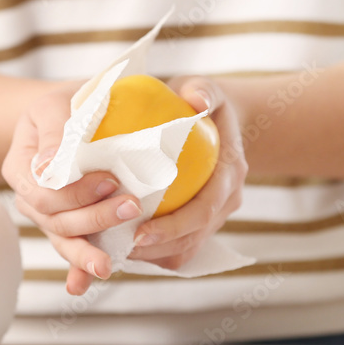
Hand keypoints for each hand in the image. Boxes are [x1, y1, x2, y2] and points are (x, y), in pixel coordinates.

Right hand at [1, 83, 142, 295]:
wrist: (79, 113)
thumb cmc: (69, 103)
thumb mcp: (55, 104)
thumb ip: (55, 130)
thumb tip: (51, 166)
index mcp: (21, 167)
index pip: (41, 193)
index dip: (74, 193)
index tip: (110, 179)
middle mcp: (31, 196)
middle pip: (54, 221)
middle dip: (92, 218)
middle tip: (132, 206)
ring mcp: (51, 215)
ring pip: (63, 241)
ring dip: (88, 251)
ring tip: (112, 264)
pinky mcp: (72, 225)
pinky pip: (73, 250)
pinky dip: (79, 270)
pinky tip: (86, 285)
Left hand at [128, 76, 247, 268]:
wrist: (219, 121)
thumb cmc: (202, 103)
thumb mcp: (204, 88)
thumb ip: (202, 91)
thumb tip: (197, 100)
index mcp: (229, 173)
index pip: (204, 210)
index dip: (174, 226)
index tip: (141, 233)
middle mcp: (225, 202)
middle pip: (193, 238)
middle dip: (156, 249)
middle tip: (117, 249)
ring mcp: (214, 216)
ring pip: (185, 250)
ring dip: (151, 256)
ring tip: (113, 251)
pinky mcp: (199, 224)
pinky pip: (179, 249)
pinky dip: (153, 254)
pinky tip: (122, 248)